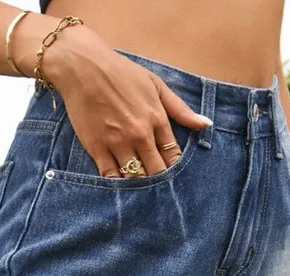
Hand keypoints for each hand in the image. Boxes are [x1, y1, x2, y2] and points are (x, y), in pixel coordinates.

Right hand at [28, 23, 212, 175]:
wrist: (84, 68)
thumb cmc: (121, 73)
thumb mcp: (155, 84)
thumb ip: (180, 109)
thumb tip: (205, 125)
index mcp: (156, 119)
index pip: (173, 155)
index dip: (174, 168)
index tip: (173, 175)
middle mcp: (140, 134)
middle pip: (156, 171)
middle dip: (160, 182)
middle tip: (161, 191)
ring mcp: (118, 143)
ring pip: (135, 177)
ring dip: (140, 186)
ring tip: (143, 194)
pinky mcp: (98, 149)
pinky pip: (110, 177)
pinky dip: (117, 185)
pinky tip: (121, 189)